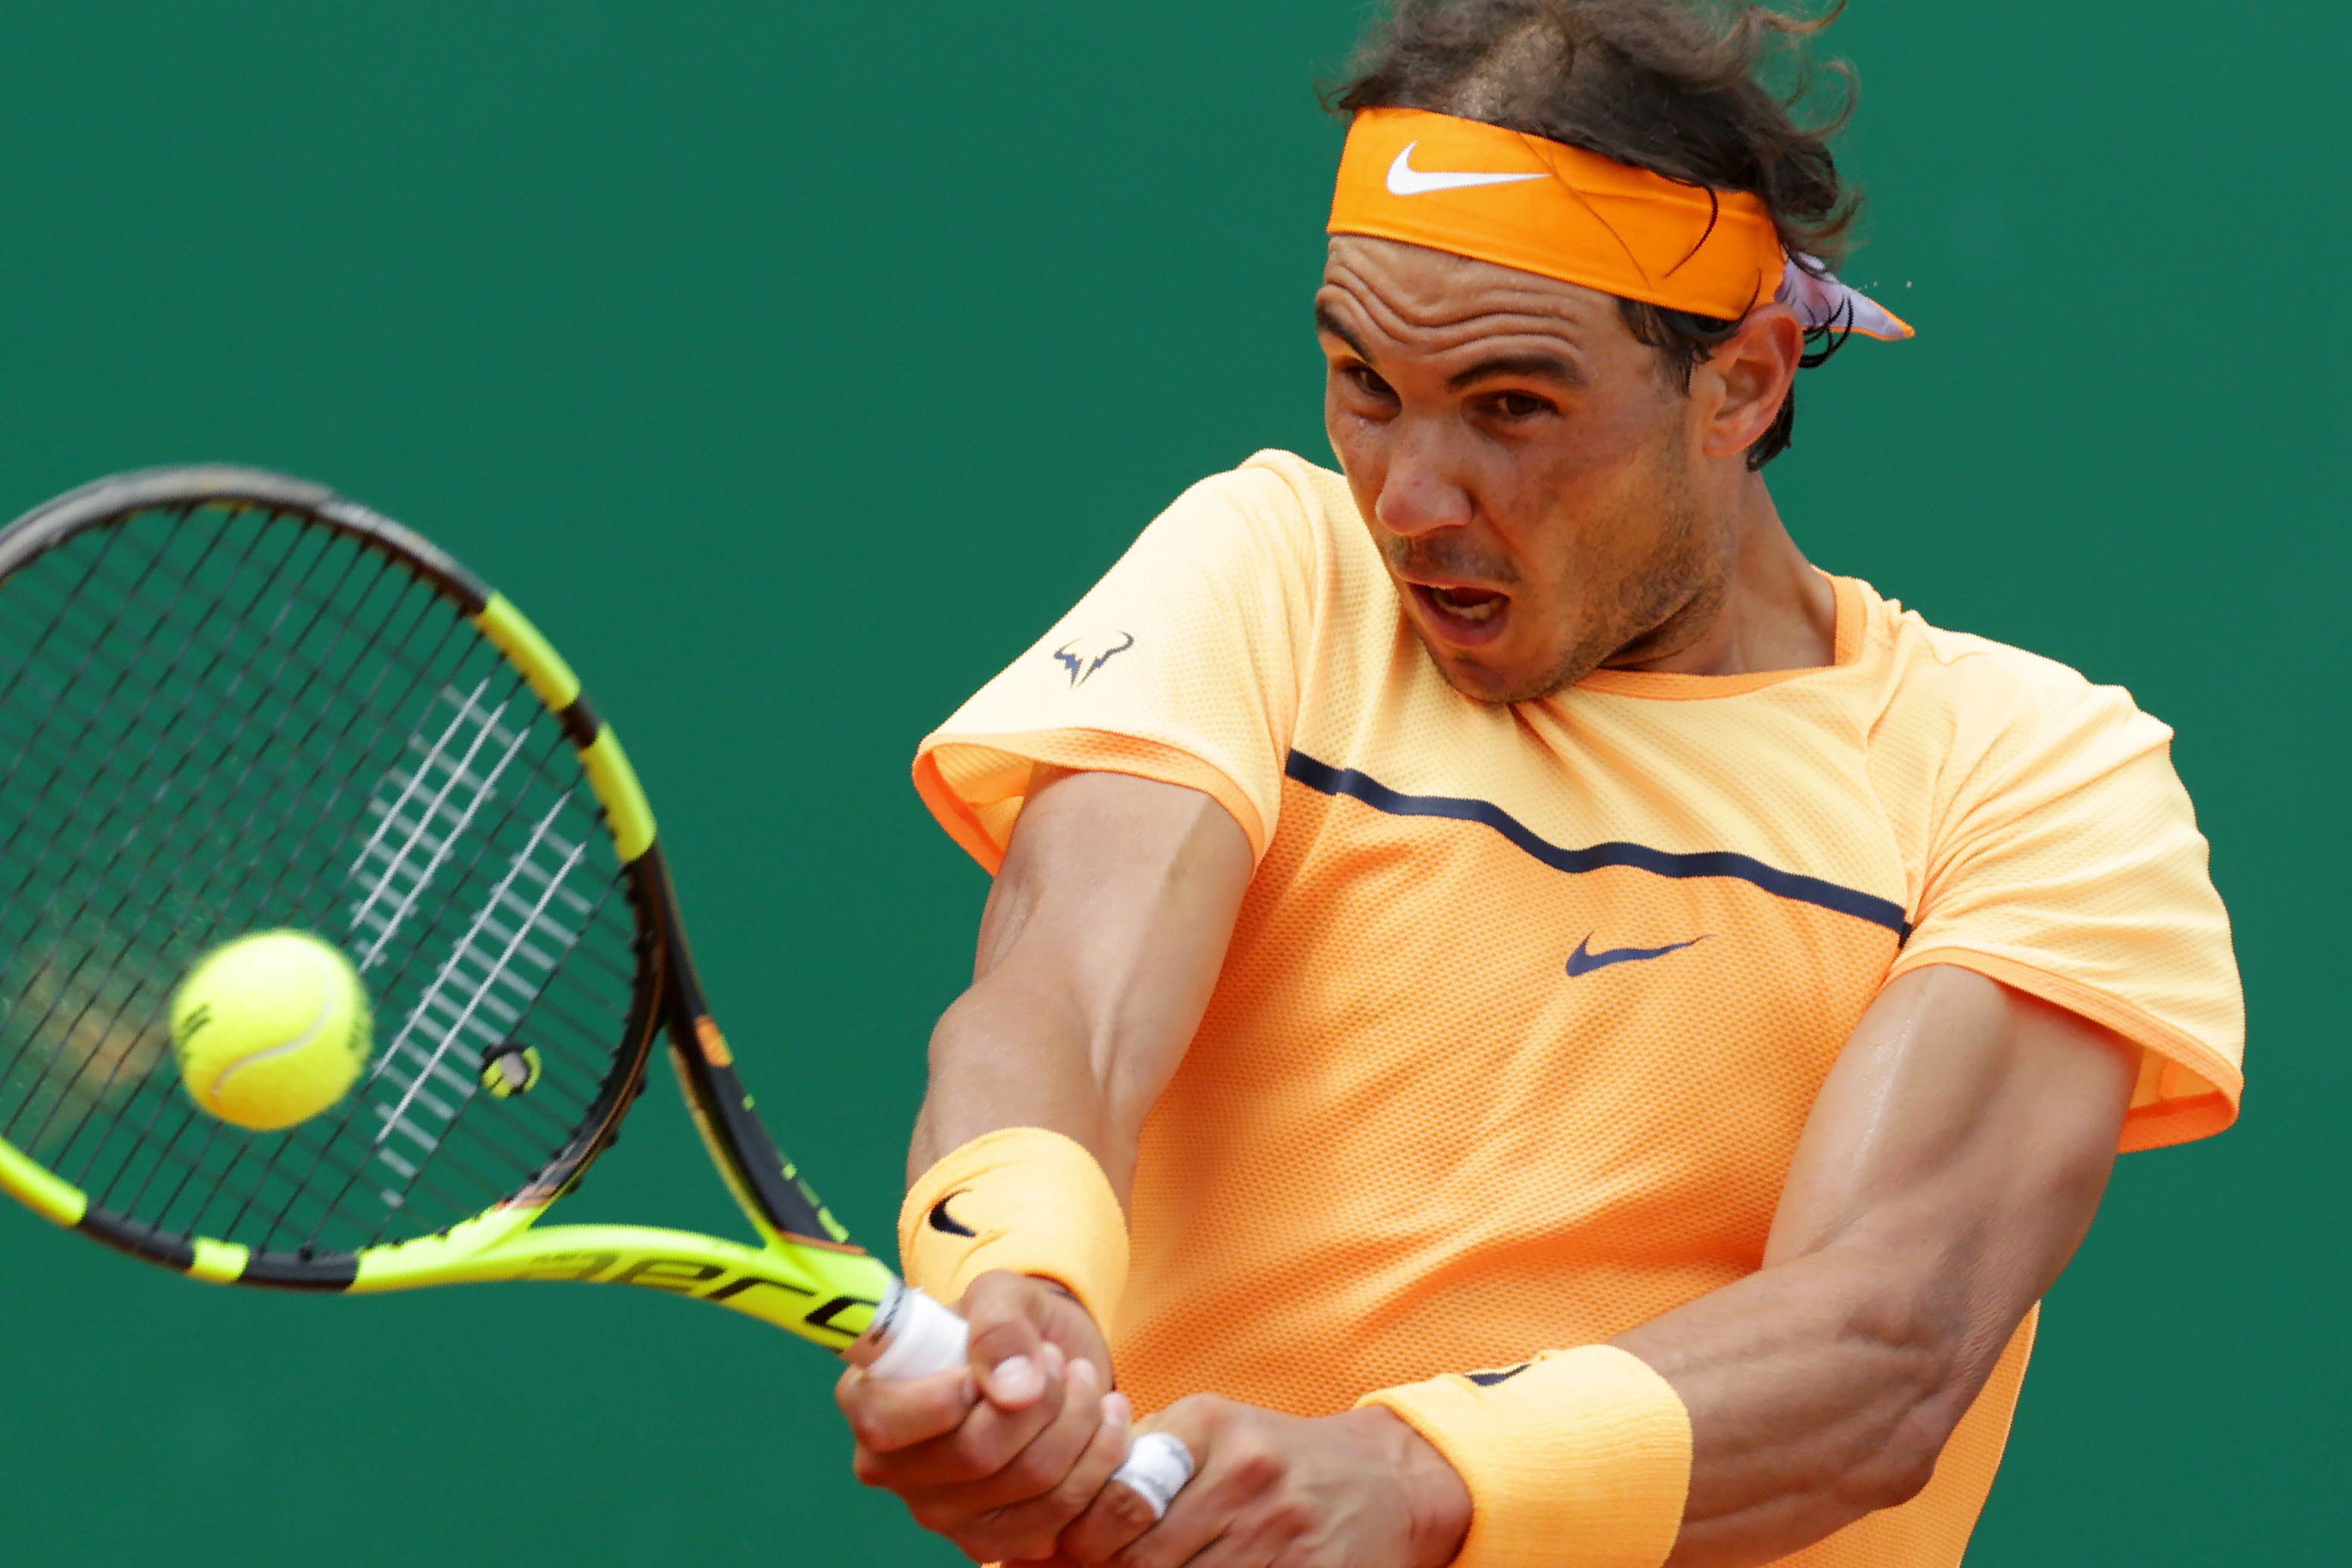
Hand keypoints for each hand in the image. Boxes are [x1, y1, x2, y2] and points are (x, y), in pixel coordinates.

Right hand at [838, 1271, 1134, 1562]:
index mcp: (869, 1401)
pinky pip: (1061, 1516)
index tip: (992, 1363)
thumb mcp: (1001, 1294)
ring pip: (1030, 1484)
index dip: (949, 1396)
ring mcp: (942, 1514)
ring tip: (1085, 1382)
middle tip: (1060, 1362)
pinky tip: (1105, 1422)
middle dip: (1042, 1399)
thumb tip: (1013, 1390)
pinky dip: (1098, 1461)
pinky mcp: (993, 1541)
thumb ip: (999, 1327)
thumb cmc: (1007, 1326)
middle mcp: (893, 1469)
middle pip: (976, 1455)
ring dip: (1080, 1423)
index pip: (886, 1423)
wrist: (1050, 1364)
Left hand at [1054, 1396, 1471, 1567]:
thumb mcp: (1211, 1434)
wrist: (1385, 1481)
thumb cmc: (1273, 1461)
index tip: (1059, 1554)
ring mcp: (1280, 1528)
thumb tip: (1047, 1524)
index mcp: (1209, 1427)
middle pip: (1144, 1557)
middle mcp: (1245, 1472)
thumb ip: (1139, 1460)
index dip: (1080, 1542)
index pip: (1117, 1499)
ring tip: (1159, 1566)